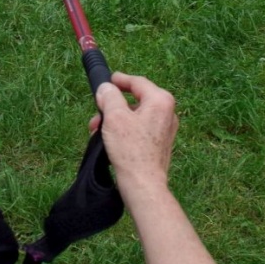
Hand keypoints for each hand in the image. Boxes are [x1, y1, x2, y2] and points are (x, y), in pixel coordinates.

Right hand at [91, 72, 177, 198]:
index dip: (120, 80)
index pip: (138, 82)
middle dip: (112, 106)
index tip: (107, 80)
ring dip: (115, 120)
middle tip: (96, 114)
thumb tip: (106, 88)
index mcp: (160, 101)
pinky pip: (139, 129)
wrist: (143, 184)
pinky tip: (109, 141)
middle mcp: (167, 112)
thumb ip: (109, 96)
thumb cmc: (130, 149)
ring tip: (97, 131)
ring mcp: (165, 129)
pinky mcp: (160, 143)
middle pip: (135, 100)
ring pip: (135, 116)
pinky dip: (124, 130)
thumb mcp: (114, 116)